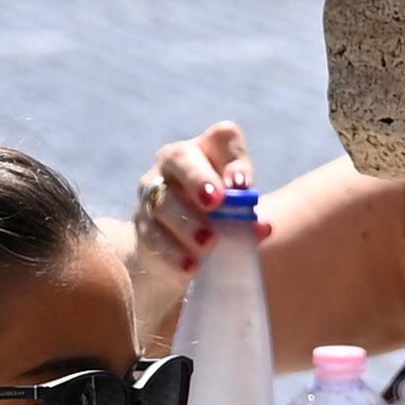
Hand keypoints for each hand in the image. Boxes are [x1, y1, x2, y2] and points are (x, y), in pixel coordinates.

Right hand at [124, 125, 251, 359]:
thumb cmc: (220, 218)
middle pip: (181, 159)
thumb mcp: (236, 211)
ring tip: (209, 243)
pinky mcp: (141, 226)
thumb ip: (246, 214)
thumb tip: (262, 227)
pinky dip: (173, 252)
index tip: (243, 184)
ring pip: (163, 201)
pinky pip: (153, 236)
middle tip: (216, 202)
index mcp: (207, 151)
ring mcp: (152, 193)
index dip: (233, 159)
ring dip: (187, 223)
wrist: (181, 248)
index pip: (222, 139)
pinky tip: (191, 265)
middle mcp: (173, 164)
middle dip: (199, 179)